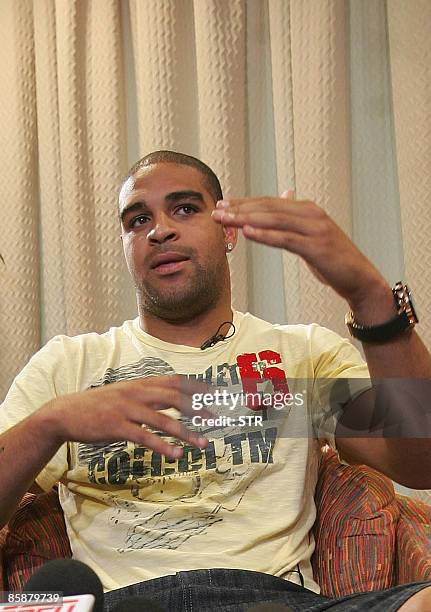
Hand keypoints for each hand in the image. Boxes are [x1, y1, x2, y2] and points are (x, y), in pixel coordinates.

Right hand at [38, 375, 211, 459]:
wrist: (66, 413)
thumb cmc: (99, 405)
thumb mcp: (124, 393)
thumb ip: (146, 394)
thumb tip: (170, 399)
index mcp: (140, 383)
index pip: (175, 380)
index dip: (196, 386)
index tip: (215, 393)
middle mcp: (136, 392)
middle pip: (174, 397)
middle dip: (198, 408)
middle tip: (216, 419)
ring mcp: (127, 409)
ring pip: (163, 419)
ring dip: (186, 432)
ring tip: (202, 444)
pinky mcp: (117, 427)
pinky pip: (145, 436)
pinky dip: (163, 446)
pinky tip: (176, 455)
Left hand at [211, 191, 385, 307]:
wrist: (359, 278)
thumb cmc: (333, 258)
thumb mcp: (313, 232)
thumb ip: (296, 215)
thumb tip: (286, 193)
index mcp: (307, 209)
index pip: (269, 202)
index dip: (244, 202)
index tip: (223, 205)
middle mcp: (311, 214)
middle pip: (268, 208)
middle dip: (240, 209)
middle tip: (216, 211)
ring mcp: (315, 229)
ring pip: (274, 220)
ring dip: (247, 219)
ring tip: (226, 221)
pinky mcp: (316, 247)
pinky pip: (286, 239)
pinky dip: (265, 235)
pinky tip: (248, 233)